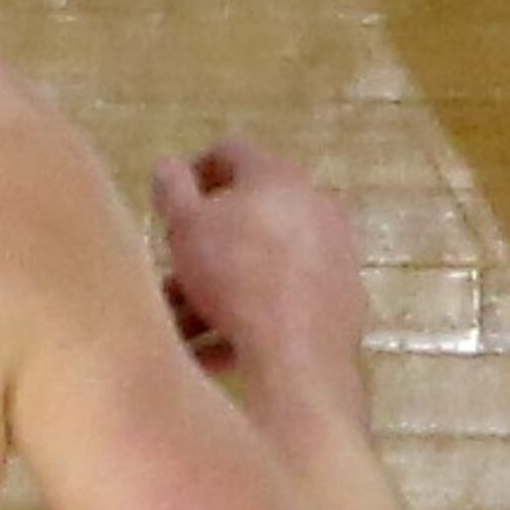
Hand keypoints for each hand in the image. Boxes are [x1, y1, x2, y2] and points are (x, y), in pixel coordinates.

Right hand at [150, 138, 373, 418]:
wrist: (300, 353)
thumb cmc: (236, 275)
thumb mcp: (186, 227)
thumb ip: (172, 191)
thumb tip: (169, 167)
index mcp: (276, 174)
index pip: (230, 154)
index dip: (195, 174)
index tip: (172, 206)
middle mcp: (312, 205)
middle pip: (247, 220)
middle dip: (205, 251)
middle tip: (173, 280)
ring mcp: (333, 255)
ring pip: (263, 268)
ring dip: (219, 295)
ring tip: (183, 331)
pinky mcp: (340, 303)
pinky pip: (285, 305)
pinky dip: (249, 322)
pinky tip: (213, 355)